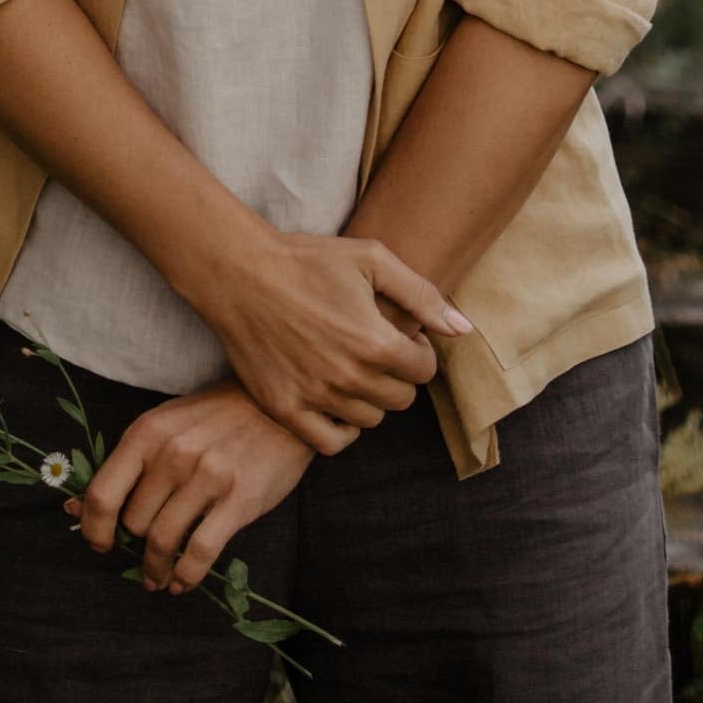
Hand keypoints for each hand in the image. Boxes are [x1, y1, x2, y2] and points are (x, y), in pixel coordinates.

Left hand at [68, 383, 317, 591]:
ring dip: (155, 569)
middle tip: (143, 555)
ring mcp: (207, 477)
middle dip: (134, 545)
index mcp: (148, 433)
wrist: (278, 407)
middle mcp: (173, 454)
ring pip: (163, 542)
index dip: (93, 529)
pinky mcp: (239, 500)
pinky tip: (181, 581)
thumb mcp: (166, 425)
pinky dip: (185, 576)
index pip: (102, 494)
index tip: (100, 544)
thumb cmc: (215, 417)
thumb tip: (74, 507)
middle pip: (134, 523)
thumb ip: (127, 464)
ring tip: (157, 577)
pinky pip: (200, 553)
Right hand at [202, 231, 471, 453]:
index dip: (417, 349)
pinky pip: (330, 442)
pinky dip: (340, 428)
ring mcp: (315, 397)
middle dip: (398, 374)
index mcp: (375, 342)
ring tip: (352, 366)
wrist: (240, 273)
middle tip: (375, 348)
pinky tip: (335, 398)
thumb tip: (463, 330)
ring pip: (369, 419)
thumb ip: (422, 296)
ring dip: (370, 397)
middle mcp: (348, 377)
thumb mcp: (371, 260)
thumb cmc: (308, 260)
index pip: (423, 370)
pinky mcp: (285, 408)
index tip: (400, 333)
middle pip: (400, 398)